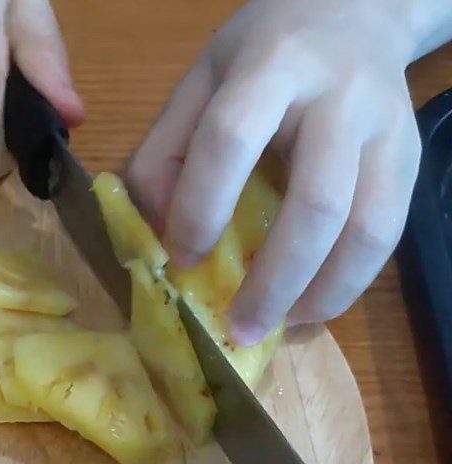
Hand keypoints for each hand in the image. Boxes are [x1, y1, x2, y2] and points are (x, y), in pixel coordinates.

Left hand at [127, 0, 432, 344]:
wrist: (354, 12)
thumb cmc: (262, 56)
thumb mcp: (198, 83)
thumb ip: (166, 152)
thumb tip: (156, 237)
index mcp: (271, 67)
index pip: (231, 140)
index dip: (201, 208)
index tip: (182, 260)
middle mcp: (340, 96)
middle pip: (317, 202)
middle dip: (274, 279)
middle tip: (239, 327)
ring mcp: (386, 130)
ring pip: (367, 228)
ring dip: (323, 293)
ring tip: (281, 326)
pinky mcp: (411, 159)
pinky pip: (387, 236)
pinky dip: (349, 282)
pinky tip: (312, 304)